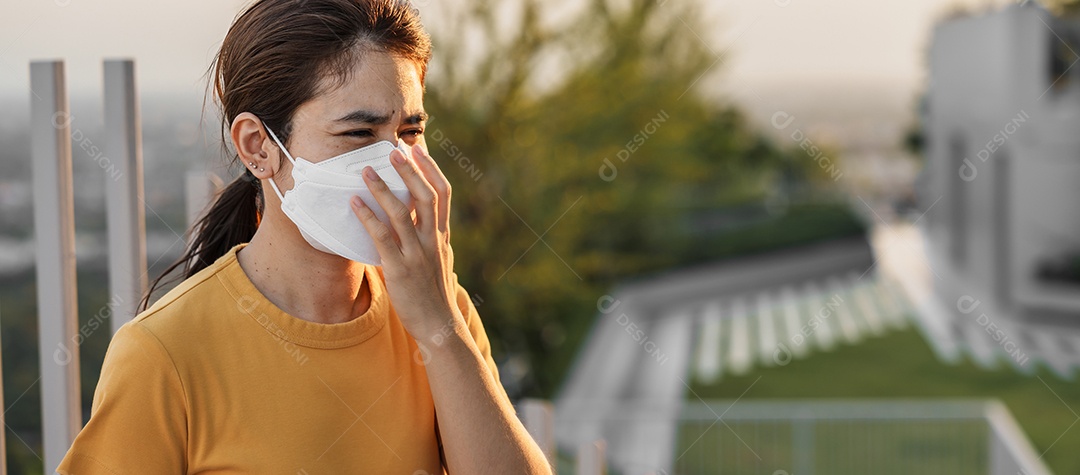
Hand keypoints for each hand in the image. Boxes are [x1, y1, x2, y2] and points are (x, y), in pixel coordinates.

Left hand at [349, 144, 460, 342]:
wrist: (439, 326)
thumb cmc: (434, 294)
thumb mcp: (439, 260)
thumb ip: (429, 240)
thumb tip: (417, 224)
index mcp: (442, 236)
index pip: (443, 194)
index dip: (431, 169)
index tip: (418, 150)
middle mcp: (432, 241)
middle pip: (427, 196)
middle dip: (411, 171)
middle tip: (396, 150)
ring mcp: (417, 254)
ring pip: (402, 213)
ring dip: (383, 189)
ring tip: (366, 171)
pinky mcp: (400, 269)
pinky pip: (382, 238)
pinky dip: (368, 217)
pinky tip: (355, 203)